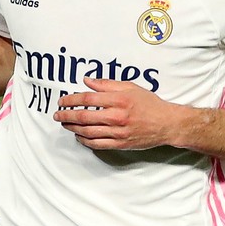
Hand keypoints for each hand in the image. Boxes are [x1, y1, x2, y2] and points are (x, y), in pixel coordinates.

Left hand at [53, 78, 177, 149]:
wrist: (166, 124)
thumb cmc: (149, 104)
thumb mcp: (130, 87)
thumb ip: (107, 84)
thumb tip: (88, 81)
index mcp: (119, 100)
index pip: (88, 99)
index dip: (72, 99)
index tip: (62, 100)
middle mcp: (117, 116)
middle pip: (84, 116)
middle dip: (66, 115)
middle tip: (57, 114)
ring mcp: (118, 132)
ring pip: (88, 131)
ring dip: (72, 128)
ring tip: (64, 123)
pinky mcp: (120, 144)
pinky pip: (97, 144)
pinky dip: (84, 140)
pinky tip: (78, 135)